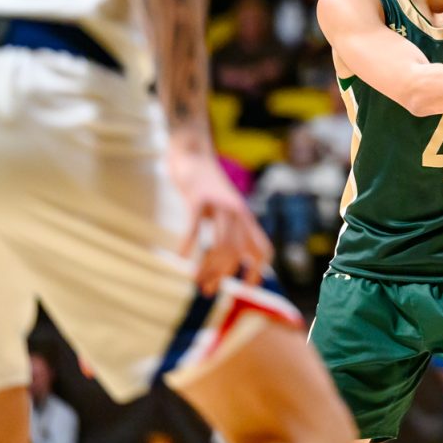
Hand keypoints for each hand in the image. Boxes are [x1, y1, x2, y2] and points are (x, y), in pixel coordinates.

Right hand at [172, 146, 273, 295]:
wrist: (193, 153)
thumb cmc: (205, 187)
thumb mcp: (222, 209)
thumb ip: (227, 230)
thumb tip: (224, 260)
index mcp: (244, 217)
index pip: (261, 248)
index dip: (259, 270)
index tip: (248, 288)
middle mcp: (236, 211)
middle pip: (236, 252)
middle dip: (222, 275)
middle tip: (207, 290)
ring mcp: (218, 203)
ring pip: (219, 242)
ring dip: (208, 266)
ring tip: (195, 280)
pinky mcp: (198, 196)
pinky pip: (195, 224)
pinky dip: (189, 242)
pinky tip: (181, 257)